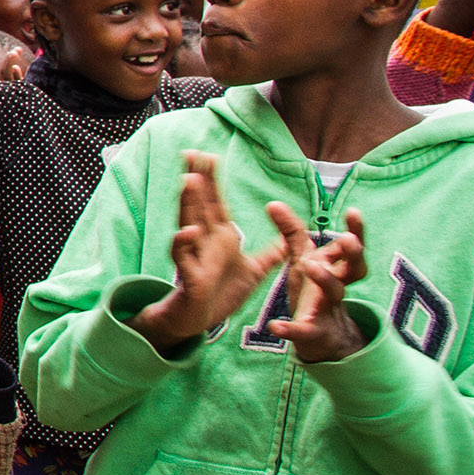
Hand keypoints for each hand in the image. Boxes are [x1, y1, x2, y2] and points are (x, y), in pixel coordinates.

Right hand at [133, 152, 284, 349]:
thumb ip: (270, 254)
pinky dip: (184, 245)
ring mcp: (195, 258)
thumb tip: (289, 240)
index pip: (216, 203)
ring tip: (188, 180)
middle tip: (192, 153)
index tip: (211, 155)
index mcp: (221, 238)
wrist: (200, 321)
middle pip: (200, 205)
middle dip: (197, 180)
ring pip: (189, 224)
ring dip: (188, 203)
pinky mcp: (191, 278)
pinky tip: (188, 231)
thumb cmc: (221, 293)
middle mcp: (205, 242)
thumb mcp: (253, 271)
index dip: (213, 180)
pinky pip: (185, 259)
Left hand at [262, 202, 369, 364]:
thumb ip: (292, 232)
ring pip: (334, 294)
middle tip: (348, 240)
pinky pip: (303, 330)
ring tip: (310, 266)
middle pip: (354, 270)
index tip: (354, 211)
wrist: (322, 337)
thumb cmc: (314, 290)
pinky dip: (290, 329)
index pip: (351, 248)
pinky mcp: (312, 332)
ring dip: (325, 279)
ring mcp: (327, 309)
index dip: (356, 231)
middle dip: (353, 254)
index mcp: (336, 268)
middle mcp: (337, 287)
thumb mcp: (304, 259)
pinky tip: (275, 326)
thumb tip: (273, 202)